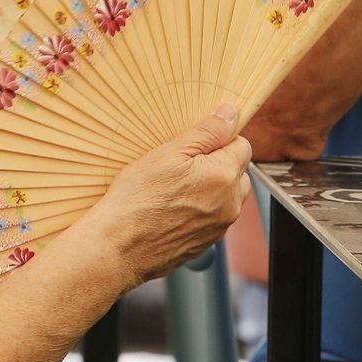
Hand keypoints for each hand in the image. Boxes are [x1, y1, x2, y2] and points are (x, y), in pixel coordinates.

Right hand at [89, 105, 252, 285]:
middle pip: (238, 173)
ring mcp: (219, 228)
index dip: (221, 140)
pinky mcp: (207, 243)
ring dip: (211, 188)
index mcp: (224, 176)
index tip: (198, 144)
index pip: (243, 146)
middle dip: (218, 165)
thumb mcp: (168, 154)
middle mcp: (230, 204)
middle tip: (183, 166)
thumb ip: (206, 132)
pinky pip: (213, 218)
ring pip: (227, 197)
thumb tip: (230, 114)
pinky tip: (173, 208)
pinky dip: (200, 210)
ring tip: (175, 189)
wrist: (118, 247)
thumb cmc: (137, 199)